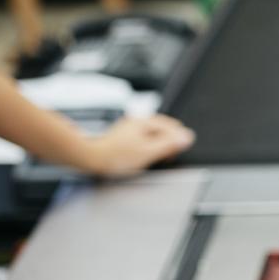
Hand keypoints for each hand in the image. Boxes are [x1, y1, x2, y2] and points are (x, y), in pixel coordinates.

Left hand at [77, 114, 194, 176]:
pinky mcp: (125, 136)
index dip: (179, 140)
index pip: (172, 127)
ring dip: (160, 143)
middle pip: (163, 128)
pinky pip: (144, 137)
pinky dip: (150, 145)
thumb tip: (187, 137)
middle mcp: (138, 122)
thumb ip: (169, 144)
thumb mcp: (148, 152)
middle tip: (171, 154)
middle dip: (170, 140)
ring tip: (159, 156)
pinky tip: (146, 155)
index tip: (178, 152)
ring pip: (154, 133)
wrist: (92, 157)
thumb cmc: (115, 156)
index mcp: (145, 122)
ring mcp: (130, 128)